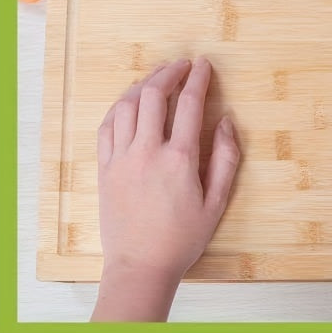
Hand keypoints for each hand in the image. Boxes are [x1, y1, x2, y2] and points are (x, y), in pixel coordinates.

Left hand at [91, 58, 239, 321]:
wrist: (140, 267)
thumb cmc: (183, 238)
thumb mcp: (217, 201)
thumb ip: (226, 157)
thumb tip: (226, 121)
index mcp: (179, 159)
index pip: (189, 102)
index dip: (198, 77)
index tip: (203, 64)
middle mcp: (147, 152)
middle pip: (153, 95)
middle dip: (169, 72)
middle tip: (182, 66)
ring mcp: (122, 159)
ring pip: (126, 106)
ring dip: (143, 85)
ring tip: (157, 78)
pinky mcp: (105, 169)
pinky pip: (107, 126)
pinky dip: (119, 107)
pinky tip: (130, 102)